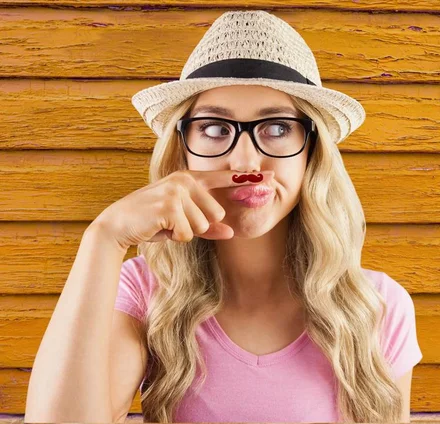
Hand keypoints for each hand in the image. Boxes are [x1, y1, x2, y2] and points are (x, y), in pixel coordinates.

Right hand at [91, 169, 274, 250]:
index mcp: (191, 178)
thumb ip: (209, 226)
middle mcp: (186, 179)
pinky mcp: (169, 205)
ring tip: (166, 224)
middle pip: (216, 214)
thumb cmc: (153, 222)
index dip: (250, 179)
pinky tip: (160, 228)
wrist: (119, 224)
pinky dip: (175, 237)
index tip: (272, 176)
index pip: (226, 178)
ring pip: (202, 225)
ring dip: (185, 232)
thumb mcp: (184, 223)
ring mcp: (177, 190)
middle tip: (174, 222)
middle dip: (197, 226)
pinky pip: (188, 233)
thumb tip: (232, 232)